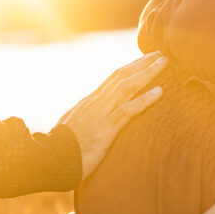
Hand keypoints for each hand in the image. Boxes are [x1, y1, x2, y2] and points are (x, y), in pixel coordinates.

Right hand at [59, 52, 165, 179]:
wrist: (51, 160)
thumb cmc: (62, 149)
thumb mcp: (72, 127)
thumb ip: (84, 118)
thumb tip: (90, 117)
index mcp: (89, 102)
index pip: (112, 79)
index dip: (130, 67)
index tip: (145, 59)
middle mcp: (96, 102)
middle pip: (122, 76)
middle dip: (142, 63)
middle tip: (160, 54)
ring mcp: (101, 114)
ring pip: (127, 86)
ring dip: (147, 73)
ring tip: (164, 63)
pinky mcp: (106, 129)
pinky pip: (128, 110)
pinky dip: (145, 99)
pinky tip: (160, 91)